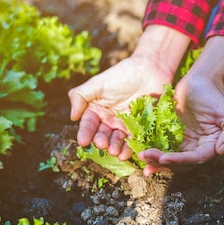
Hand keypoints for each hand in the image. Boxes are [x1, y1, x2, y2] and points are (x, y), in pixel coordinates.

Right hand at [68, 25, 189, 158]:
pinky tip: (125, 154)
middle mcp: (109, 119)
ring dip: (114, 147)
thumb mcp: (98, 83)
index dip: (85, 133)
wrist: (150, 70)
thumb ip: (80, 96)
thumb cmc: (122, 74)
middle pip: (102, 134)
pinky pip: (133, 140)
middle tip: (102, 144)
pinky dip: (129, 148)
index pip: (88, 123)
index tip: (83, 142)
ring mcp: (124, 124)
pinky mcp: (139, 127)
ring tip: (114, 151)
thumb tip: (72, 116)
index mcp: (97, 109)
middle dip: (101, 141)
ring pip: (117, 139)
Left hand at [138, 73, 223, 174]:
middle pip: (181, 163)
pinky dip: (151, 152)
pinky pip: (161, 148)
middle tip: (147, 157)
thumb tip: (221, 151)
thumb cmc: (214, 95)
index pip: (197, 159)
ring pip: (169, 159)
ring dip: (155, 161)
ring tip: (141, 157)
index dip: (181, 161)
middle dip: (163, 163)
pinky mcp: (171, 138)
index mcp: (212, 146)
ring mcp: (184, 145)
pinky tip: (140, 152)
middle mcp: (197, 149)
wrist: (199, 82)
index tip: (165, 158)